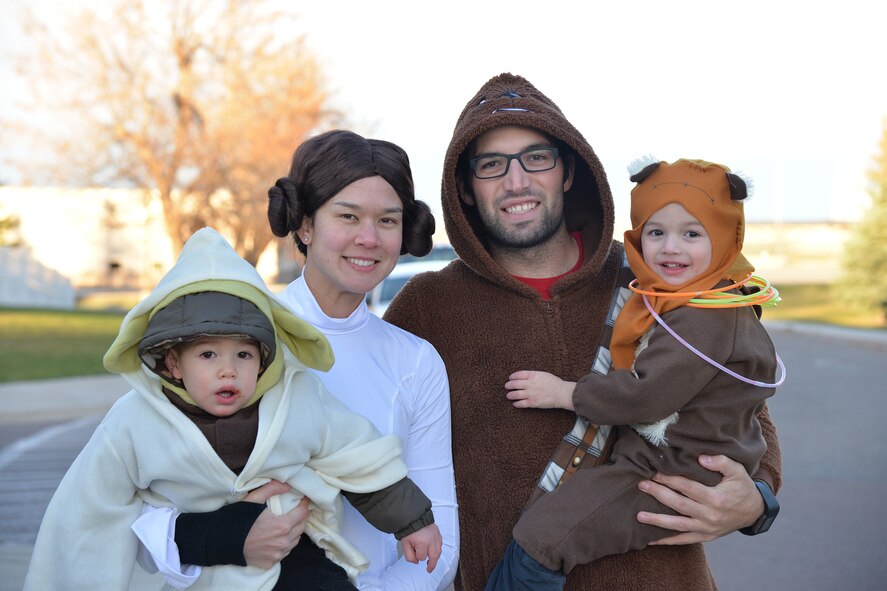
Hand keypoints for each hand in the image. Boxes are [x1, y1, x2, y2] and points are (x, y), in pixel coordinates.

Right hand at [242, 480, 309, 568]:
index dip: (304, 504)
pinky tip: (277, 538)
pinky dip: (284, 544)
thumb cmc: (237, 519)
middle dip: (301, 517)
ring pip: (294, 541)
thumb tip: (287, 486)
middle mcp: (283, 542)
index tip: (304, 499)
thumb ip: (272, 489)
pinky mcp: (270, 563)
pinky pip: (284, 552)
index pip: (303, 513)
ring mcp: (277, 554)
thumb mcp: (253, 499)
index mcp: (282, 525)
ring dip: (294, 531)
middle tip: (296, 510)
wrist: (221, 542)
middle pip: (301, 527)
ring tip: (287, 524)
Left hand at [400, 523, 441, 572]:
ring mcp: (436, 536)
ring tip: (431, 562)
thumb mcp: (405, 544)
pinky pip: (440, 544)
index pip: (422, 557)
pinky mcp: (438, 533)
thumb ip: (409, 556)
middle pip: (434, 556)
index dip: (417, 557)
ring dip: (435, 558)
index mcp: (422, 543)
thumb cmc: (409, 530)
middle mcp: (431, 540)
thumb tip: (417, 561)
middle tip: (429, 569)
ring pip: (439, 551)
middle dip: (431, 564)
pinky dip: (438, 549)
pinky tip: (434, 551)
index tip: (414, 551)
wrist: (413, 517)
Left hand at [505, 370, 574, 409]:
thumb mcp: (543, 374)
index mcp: (533, 375)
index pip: (518, 374)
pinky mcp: (533, 403)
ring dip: (510, 395)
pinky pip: (521, 404)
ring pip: (515, 394)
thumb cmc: (554, 383)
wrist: (562, 393)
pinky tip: (515, 403)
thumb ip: (532, 375)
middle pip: (514, 384)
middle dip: (508, 385)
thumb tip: (522, 377)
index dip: (512, 376)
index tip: (510, 378)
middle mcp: (531, 384)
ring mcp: (531, 394)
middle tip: (507, 386)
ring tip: (508, 395)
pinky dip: (516, 404)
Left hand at [636, 454, 763, 544]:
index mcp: (717, 498)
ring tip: (639, 516)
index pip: (688, 487)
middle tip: (641, 485)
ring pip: (678, 525)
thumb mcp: (737, 470)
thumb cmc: (742, 487)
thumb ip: (720, 462)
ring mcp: (707, 528)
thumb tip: (701, 458)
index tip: (654, 472)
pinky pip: (683, 540)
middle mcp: (710, 515)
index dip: (670, 479)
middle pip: (679, 504)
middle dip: (658, 494)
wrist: (755, 511)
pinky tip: (650, 540)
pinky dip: (666, 541)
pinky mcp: (705, 537)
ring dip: (657, 520)